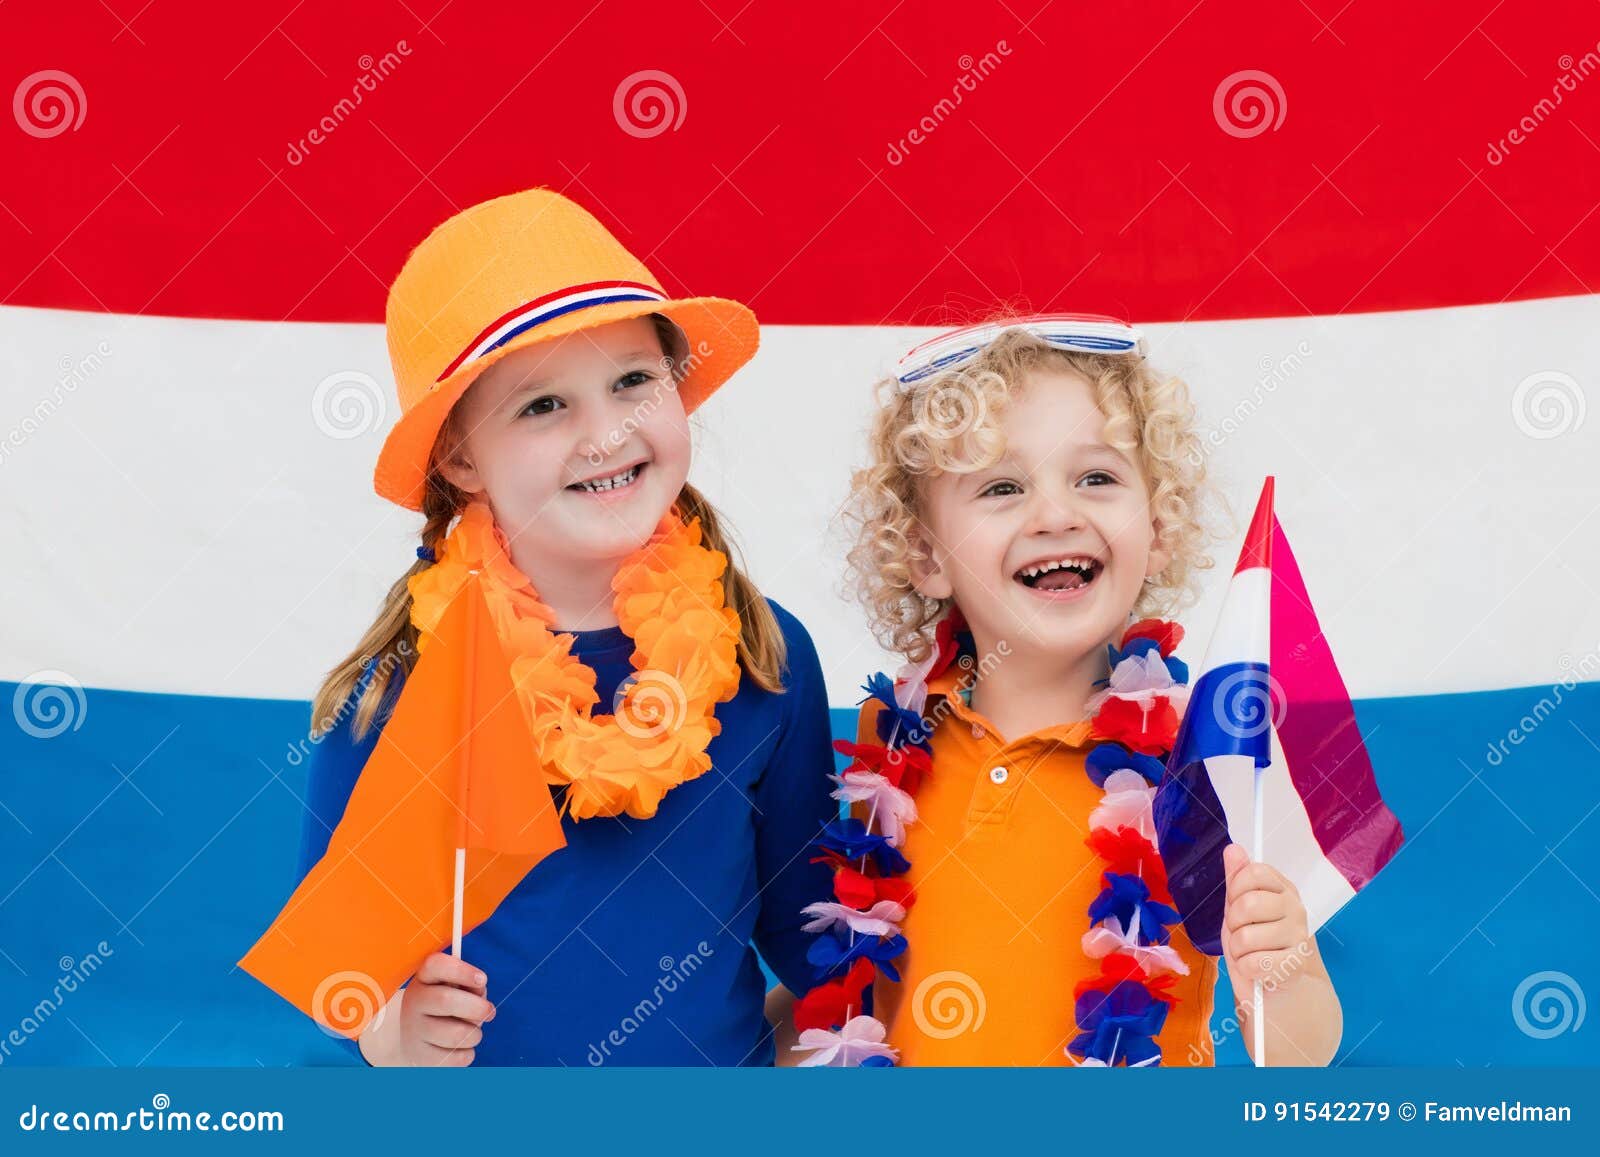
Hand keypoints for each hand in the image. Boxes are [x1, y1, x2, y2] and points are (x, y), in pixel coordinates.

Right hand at [385, 952, 495, 1066]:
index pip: (436, 965)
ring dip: (475, 1034)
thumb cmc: (446, 1007)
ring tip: (473, 1032)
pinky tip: (462, 1048)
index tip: (483, 979)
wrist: (417, 1038)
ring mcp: (413, 1030)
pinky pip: (455, 1058)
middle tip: (490, 1012)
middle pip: (446, 1000)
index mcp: (424, 977)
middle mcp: (414, 1001)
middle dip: (477, 1008)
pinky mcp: (420, 1056)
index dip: (462, 970)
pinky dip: (468, 1054)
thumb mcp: (456, 988)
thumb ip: (470, 986)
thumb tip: (479, 992)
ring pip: (455, 1034)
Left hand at [1220, 843, 1314, 993]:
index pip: (1254, 872)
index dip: (1236, 890)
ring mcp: (1299, 935)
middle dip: (1233, 924)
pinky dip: (1246, 969)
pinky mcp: (1296, 964)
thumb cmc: (1256, 941)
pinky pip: (1254, 962)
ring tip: (1249, 953)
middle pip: (1248, 903)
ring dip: (1237, 951)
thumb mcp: (1239, 907)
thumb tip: (1232, 848)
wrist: (1278, 985)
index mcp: (1282, 888)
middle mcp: (1295, 908)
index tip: (1238, 905)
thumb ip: (1237, 879)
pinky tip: (1256, 970)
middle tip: (1241, 934)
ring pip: (1246, 937)